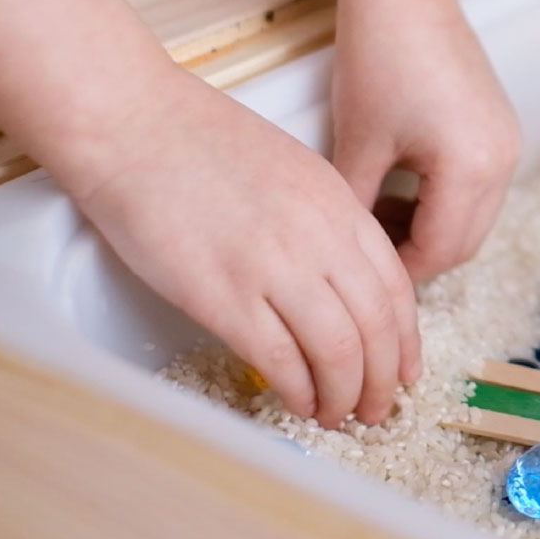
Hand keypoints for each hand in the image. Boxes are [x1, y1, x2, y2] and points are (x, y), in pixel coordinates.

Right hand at [69, 66, 420, 427]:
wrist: (134, 124)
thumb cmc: (198, 140)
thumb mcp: (288, 168)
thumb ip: (321, 220)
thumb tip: (336, 280)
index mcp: (336, 202)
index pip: (395, 287)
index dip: (405, 340)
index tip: (404, 370)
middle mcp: (318, 236)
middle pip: (376, 327)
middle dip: (383, 381)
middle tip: (376, 410)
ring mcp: (272, 265)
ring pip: (338, 352)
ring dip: (344, 396)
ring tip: (336, 414)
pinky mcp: (222, 294)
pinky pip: (280, 360)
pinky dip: (298, 392)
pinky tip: (296, 402)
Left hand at [332, 0, 520, 281]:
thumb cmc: (377, 58)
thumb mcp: (358, 144)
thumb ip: (356, 208)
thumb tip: (350, 252)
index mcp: (473, 169)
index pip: (439, 251)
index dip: (397, 270)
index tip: (360, 271)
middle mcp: (504, 162)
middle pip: (464, 242)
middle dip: (416, 254)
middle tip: (367, 249)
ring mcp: (507, 142)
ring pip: (473, 216)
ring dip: (430, 226)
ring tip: (378, 213)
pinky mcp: (499, 126)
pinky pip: (479, 185)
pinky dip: (444, 199)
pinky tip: (402, 185)